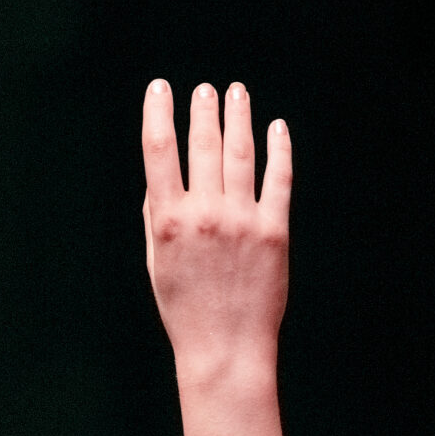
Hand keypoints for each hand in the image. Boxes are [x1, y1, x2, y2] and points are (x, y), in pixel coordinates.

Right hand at [143, 78, 292, 380]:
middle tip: (206, 89)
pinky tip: (277, 128)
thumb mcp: (156, 261)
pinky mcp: (275, 232)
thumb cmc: (185, 308)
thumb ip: (156, 215)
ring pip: (241, 154)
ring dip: (238, 118)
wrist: (225, 348)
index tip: (160, 87)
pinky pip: (278, 180)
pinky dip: (279, 150)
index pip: (158, 151)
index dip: (157, 113)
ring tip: (237, 93)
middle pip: (203, 144)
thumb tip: (160, 176)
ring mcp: (242, 221)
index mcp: (168, 221)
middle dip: (203, 110)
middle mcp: (205, 214)